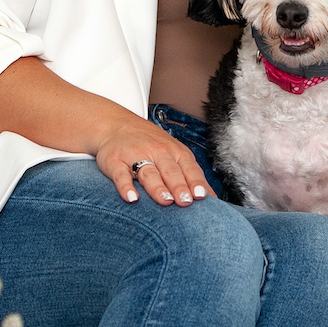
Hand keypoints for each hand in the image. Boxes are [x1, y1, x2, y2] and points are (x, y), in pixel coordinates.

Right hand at [94, 115, 214, 206]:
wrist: (116, 125)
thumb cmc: (150, 144)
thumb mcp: (172, 153)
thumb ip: (189, 174)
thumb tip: (211, 197)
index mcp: (174, 151)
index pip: (188, 167)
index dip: (196, 181)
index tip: (202, 196)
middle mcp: (157, 152)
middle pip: (170, 171)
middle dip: (179, 186)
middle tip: (187, 201)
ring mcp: (136, 156)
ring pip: (149, 173)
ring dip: (158, 187)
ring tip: (166, 201)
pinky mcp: (116, 162)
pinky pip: (121, 175)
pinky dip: (126, 187)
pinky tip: (131, 198)